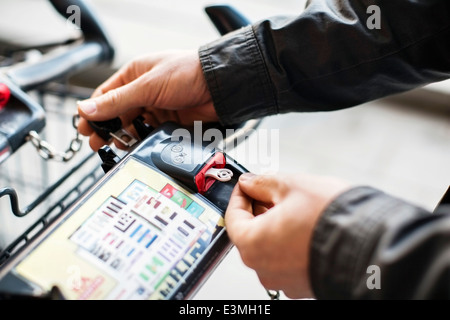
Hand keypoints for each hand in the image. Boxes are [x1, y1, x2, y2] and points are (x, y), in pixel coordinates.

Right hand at [77, 50, 217, 150]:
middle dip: (106, 128)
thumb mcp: (147, 86)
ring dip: (124, 136)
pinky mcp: (169, 121)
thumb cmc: (187, 74)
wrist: (220, 86)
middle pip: (118, 113)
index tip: (84, 127)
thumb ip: (117, 101)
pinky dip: (141, 140)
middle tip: (96, 144)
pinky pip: (149, 133)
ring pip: (133, 125)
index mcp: (135, 75)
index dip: (94, 112)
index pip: (106, 95)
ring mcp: (157, 107)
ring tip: (115, 147)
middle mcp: (144, 91)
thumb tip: (86, 109)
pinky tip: (135, 147)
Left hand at [225, 173, 350, 298]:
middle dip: (257, 210)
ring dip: (274, 226)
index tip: (246, 185)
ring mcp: (284, 280)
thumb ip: (263, 183)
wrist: (372, 244)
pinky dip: (289, 243)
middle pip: (250, 234)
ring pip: (269, 247)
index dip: (239, 196)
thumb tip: (250, 182)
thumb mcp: (291, 186)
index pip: (233, 217)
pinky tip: (304, 226)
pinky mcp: (303, 284)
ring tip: (292, 207)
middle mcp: (264, 268)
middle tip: (269, 192)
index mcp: (253, 244)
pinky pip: (287, 260)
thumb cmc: (331, 219)